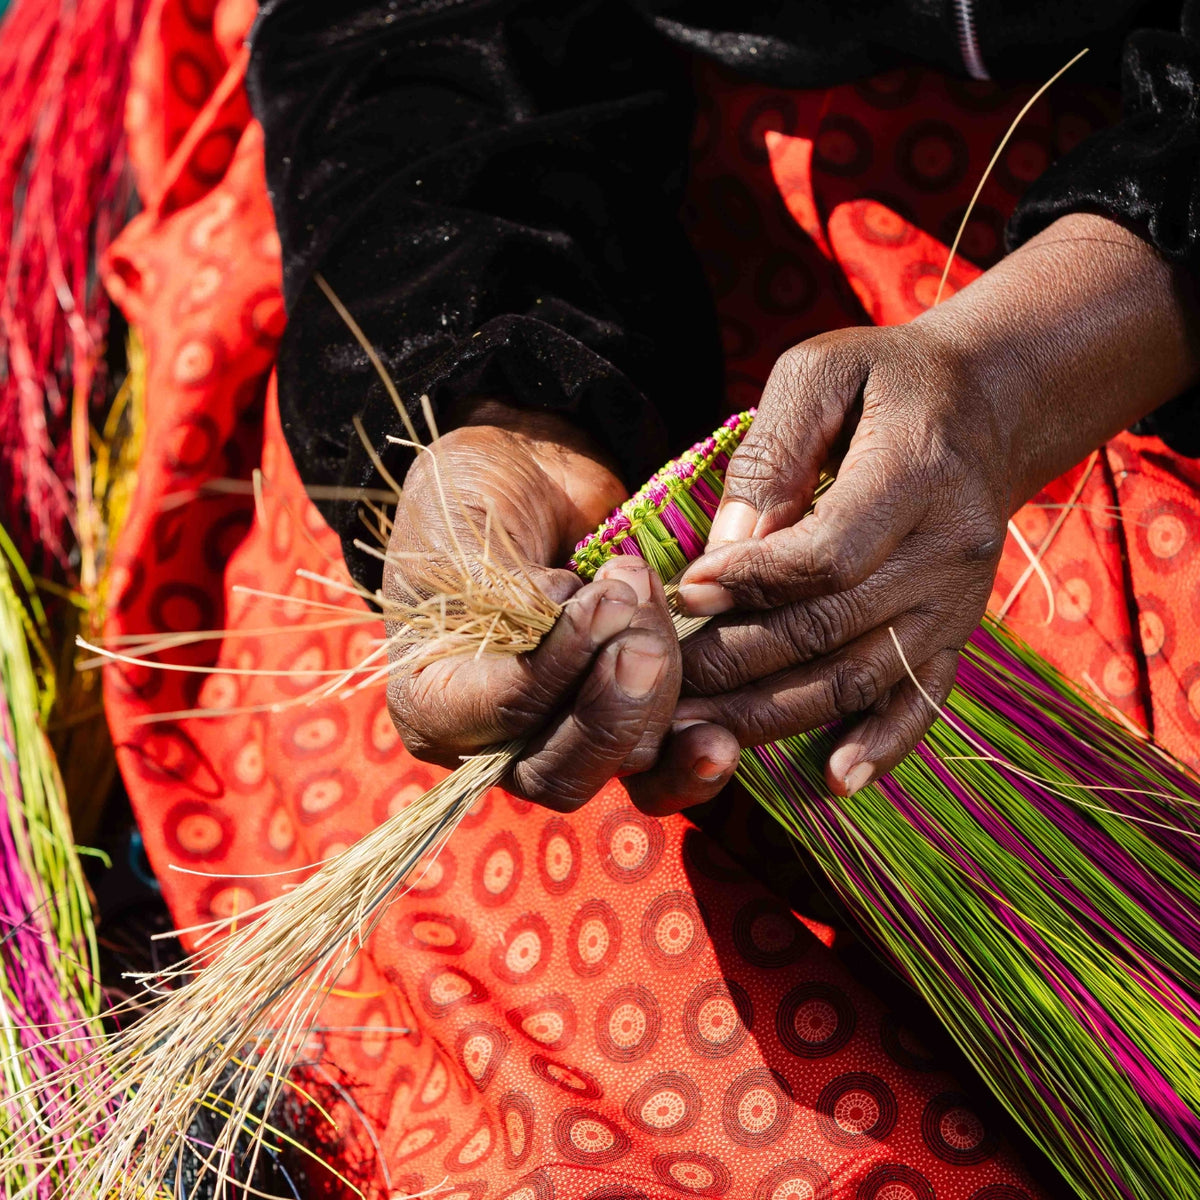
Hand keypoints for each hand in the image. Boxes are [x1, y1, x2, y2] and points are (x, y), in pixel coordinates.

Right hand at [385, 402, 740, 812]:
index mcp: (432, 700)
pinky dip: (692, 754)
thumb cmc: (481, 494)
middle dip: (616, 698)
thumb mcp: (471, 530)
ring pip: (626, 758)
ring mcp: (564, 733)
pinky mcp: (625, 719)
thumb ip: (505, 596)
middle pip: (563, 771)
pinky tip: (718, 737)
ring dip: (656, 675)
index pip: (500, 717)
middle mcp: (493, 738)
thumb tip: (562, 628)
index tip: (599, 603)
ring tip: (641, 585)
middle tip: (638, 616)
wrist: (530, 472)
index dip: (553, 671)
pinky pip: (662, 768)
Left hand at [674, 214, 1199, 794]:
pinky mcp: (956, 633)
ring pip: (860, 677)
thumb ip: (773, 455)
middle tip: (662, 683)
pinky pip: (922, 701)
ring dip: (776, 716)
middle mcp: (946, 551)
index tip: (684, 591)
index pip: (828, 553)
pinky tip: (833, 782)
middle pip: (832, 628)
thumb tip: (724, 550)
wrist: (985, 408)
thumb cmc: (884, 383)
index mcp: (916, 475)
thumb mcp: (822, 375)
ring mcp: (955, 602)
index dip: (752, 582)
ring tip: (698, 736)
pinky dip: (881, 746)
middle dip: (738, 661)